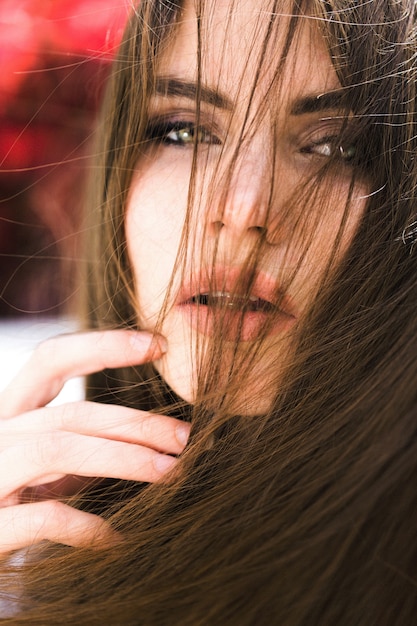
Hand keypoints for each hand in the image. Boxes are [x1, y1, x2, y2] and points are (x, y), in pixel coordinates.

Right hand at [0, 330, 189, 553]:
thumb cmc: (14, 502)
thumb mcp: (45, 467)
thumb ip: (83, 447)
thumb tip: (154, 439)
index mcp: (12, 414)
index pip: (51, 360)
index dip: (103, 344)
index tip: (157, 345)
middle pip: (72, 413)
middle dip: (136, 422)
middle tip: (185, 437)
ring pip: (59, 450)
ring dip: (123, 458)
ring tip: (169, 472)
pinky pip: (43, 517)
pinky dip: (85, 525)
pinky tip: (116, 538)